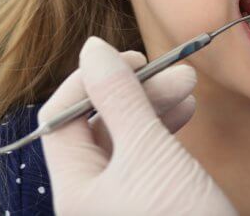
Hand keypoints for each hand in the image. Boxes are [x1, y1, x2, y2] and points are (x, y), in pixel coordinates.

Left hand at [39, 37, 234, 215]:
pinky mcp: (148, 201)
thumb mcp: (150, 152)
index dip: (92, 80)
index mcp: (73, 187)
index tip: (134, 57)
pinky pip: (145, 155)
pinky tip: (186, 111)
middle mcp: (89, 195)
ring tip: (189, 86)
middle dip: (134, 90)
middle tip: (175, 69)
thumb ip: (121, 98)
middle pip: (96, 124)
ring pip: (125, 136)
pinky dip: (163, 128)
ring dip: (153, 104)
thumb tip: (94, 48)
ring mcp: (119, 200)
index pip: (60, 118)